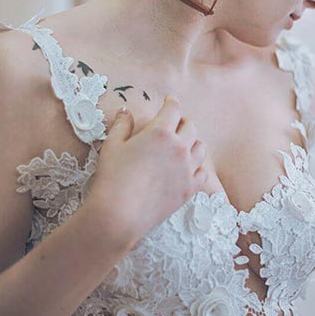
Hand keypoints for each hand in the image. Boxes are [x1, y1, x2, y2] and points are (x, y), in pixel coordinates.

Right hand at [85, 95, 208, 247]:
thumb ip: (121, 124)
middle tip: (174, 124)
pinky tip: (188, 168)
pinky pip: (202, 172)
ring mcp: (187, 169)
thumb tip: (125, 111)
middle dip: (182, 122)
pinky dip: (197, 167)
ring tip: (183, 145)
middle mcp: (179, 148)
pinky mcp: (190, 189)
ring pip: (200, 148)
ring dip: (192, 143)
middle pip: (190, 126)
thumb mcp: (112, 145)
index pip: (173, 109)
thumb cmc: (112, 178)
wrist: (120, 214)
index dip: (171, 102)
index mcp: (160, 132)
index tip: (169, 101)